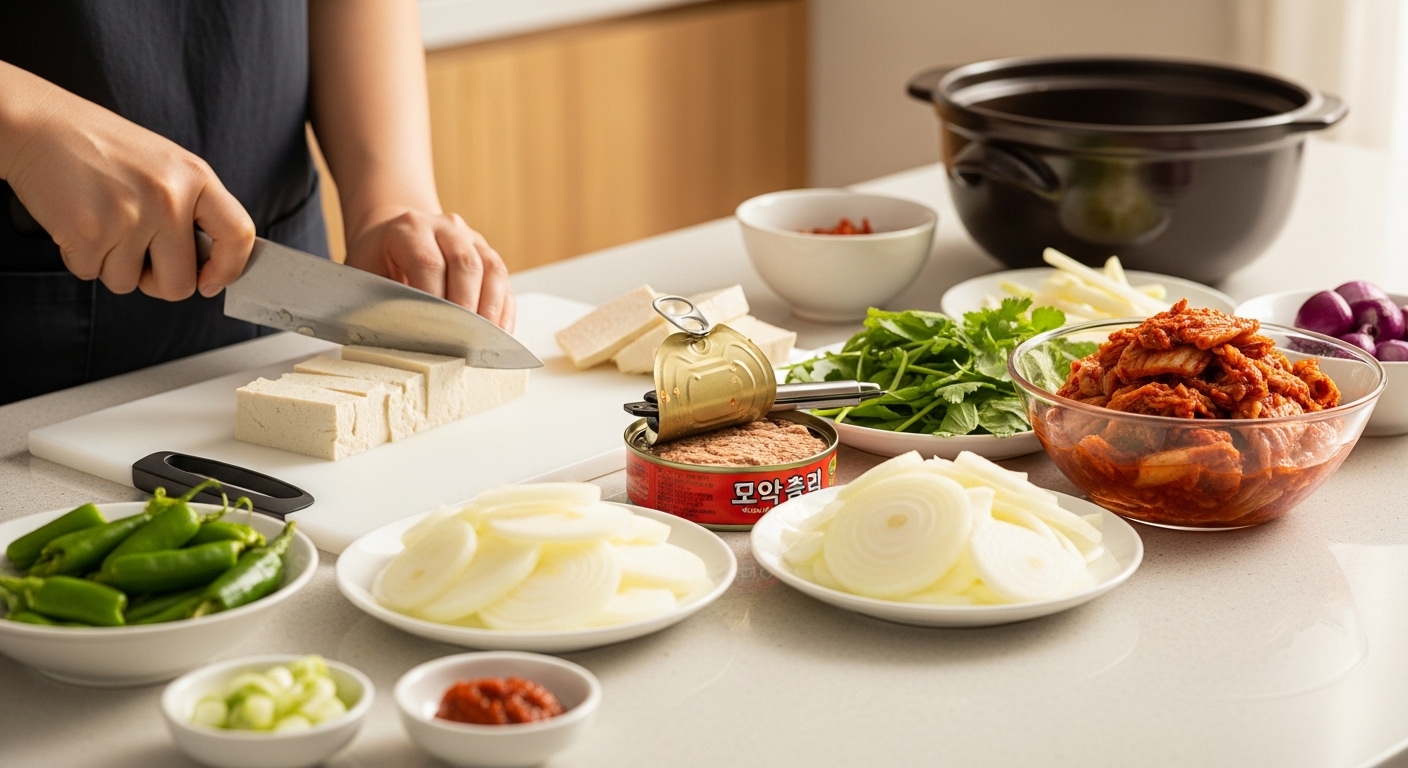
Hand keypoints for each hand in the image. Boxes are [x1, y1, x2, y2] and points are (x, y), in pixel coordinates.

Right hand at [1, 68, 254, 299]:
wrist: (37, 124)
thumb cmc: (99, 146)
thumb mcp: (165, 165)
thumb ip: (192, 208)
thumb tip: (211, 264)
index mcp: (194, 176)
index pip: (238, 235)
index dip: (229, 269)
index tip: (212, 282)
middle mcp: (168, 197)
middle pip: (180, 283)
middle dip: (158, 282)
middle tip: (140, 256)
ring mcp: (130, 217)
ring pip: (130, 283)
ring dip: (113, 265)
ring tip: (103, 223)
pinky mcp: (89, 234)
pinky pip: (93, 275)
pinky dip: (82, 258)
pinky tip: (79, 222)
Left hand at [343, 208, 515, 331]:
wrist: (393, 232)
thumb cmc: (377, 259)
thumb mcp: (365, 274)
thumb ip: (378, 300)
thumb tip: (397, 339)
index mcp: (410, 228)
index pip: (429, 263)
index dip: (434, 300)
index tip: (434, 333)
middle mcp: (445, 227)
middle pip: (466, 265)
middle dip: (466, 309)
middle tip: (463, 343)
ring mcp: (471, 238)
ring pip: (492, 270)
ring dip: (491, 310)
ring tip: (485, 342)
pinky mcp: (488, 254)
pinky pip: (504, 281)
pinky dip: (504, 309)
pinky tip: (499, 333)